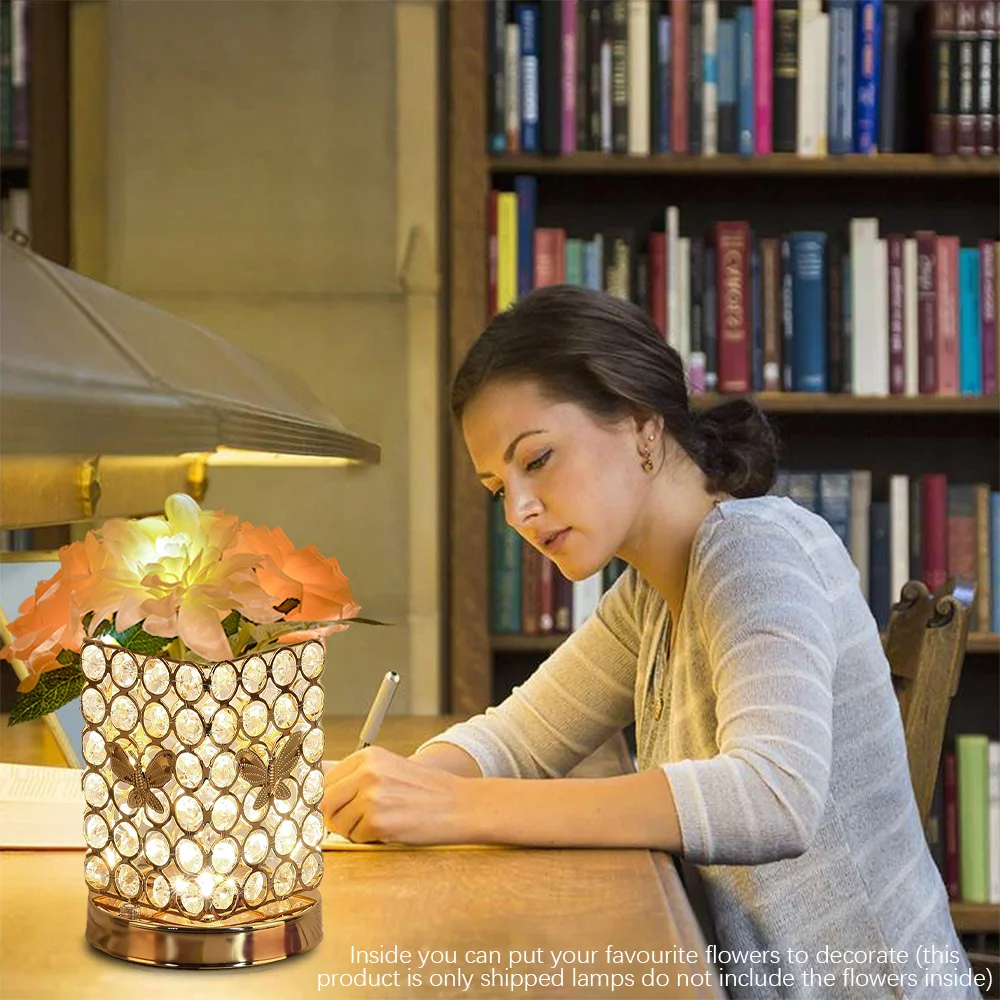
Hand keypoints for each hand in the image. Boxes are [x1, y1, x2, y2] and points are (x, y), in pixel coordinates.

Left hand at [321, 746, 474, 844]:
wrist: (461, 804)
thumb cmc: (425, 791)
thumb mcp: (390, 770)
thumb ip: (356, 777)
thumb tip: (315, 790)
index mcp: (367, 757)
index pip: (324, 781)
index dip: (325, 801)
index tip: (326, 810)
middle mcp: (367, 772)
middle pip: (324, 803)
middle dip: (334, 818)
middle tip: (354, 822)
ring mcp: (373, 796)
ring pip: (338, 825)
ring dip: (353, 831)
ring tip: (380, 822)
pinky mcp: (380, 822)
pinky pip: (356, 838)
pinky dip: (369, 840)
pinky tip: (391, 829)